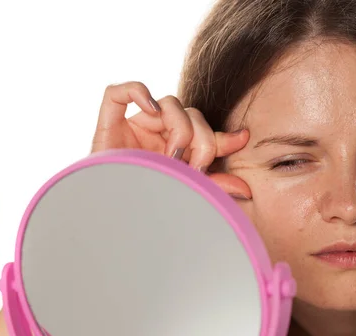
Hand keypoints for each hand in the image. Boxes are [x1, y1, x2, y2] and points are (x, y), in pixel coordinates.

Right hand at [91, 81, 251, 199]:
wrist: (112, 224)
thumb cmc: (147, 210)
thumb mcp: (188, 193)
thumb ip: (214, 186)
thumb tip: (247, 189)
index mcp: (176, 151)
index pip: (205, 133)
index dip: (224, 135)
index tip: (242, 139)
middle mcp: (157, 136)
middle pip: (192, 115)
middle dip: (201, 139)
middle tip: (196, 167)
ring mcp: (134, 128)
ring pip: (168, 103)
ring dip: (179, 128)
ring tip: (173, 158)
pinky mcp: (108, 124)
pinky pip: (118, 92)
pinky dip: (137, 92)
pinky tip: (151, 112)